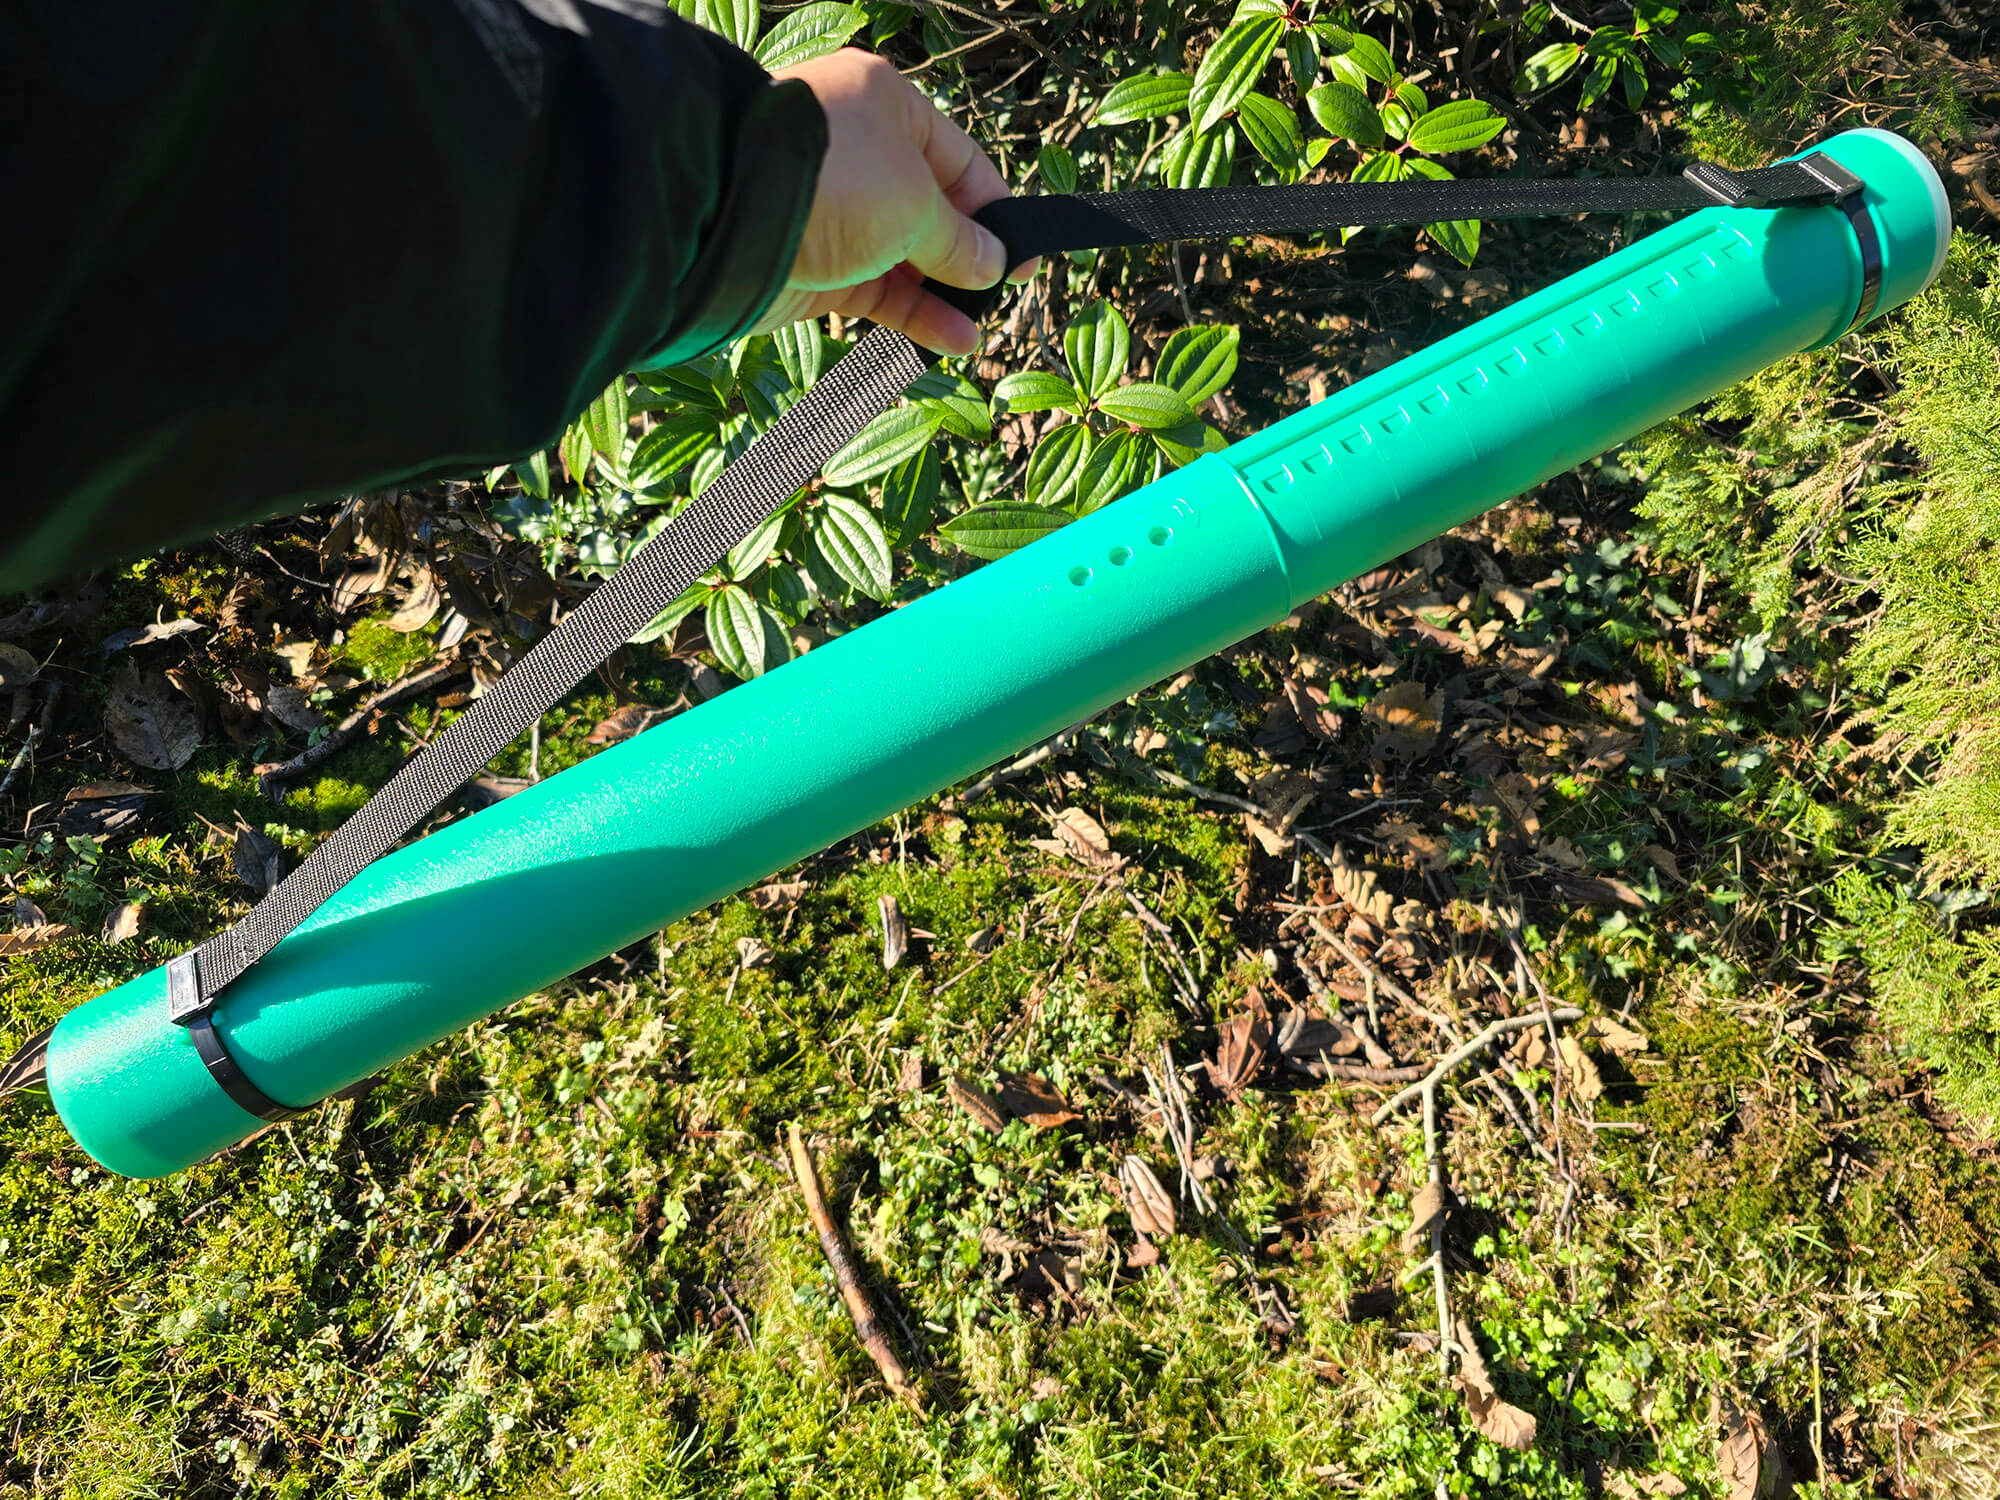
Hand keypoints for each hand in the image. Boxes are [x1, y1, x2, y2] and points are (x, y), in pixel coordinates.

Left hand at [752, 50, 1036, 355]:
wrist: (727, 217)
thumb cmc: (831, 180)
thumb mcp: (915, 204)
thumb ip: (959, 240)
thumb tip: (994, 265)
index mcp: (885, 108)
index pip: (957, 159)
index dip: (994, 209)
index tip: (1025, 253)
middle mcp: (859, 155)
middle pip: (930, 211)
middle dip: (968, 255)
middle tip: (1004, 294)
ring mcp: (835, 214)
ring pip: (904, 258)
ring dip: (945, 294)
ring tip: (978, 327)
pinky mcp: (815, 266)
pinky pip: (878, 291)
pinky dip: (914, 314)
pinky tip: (951, 338)